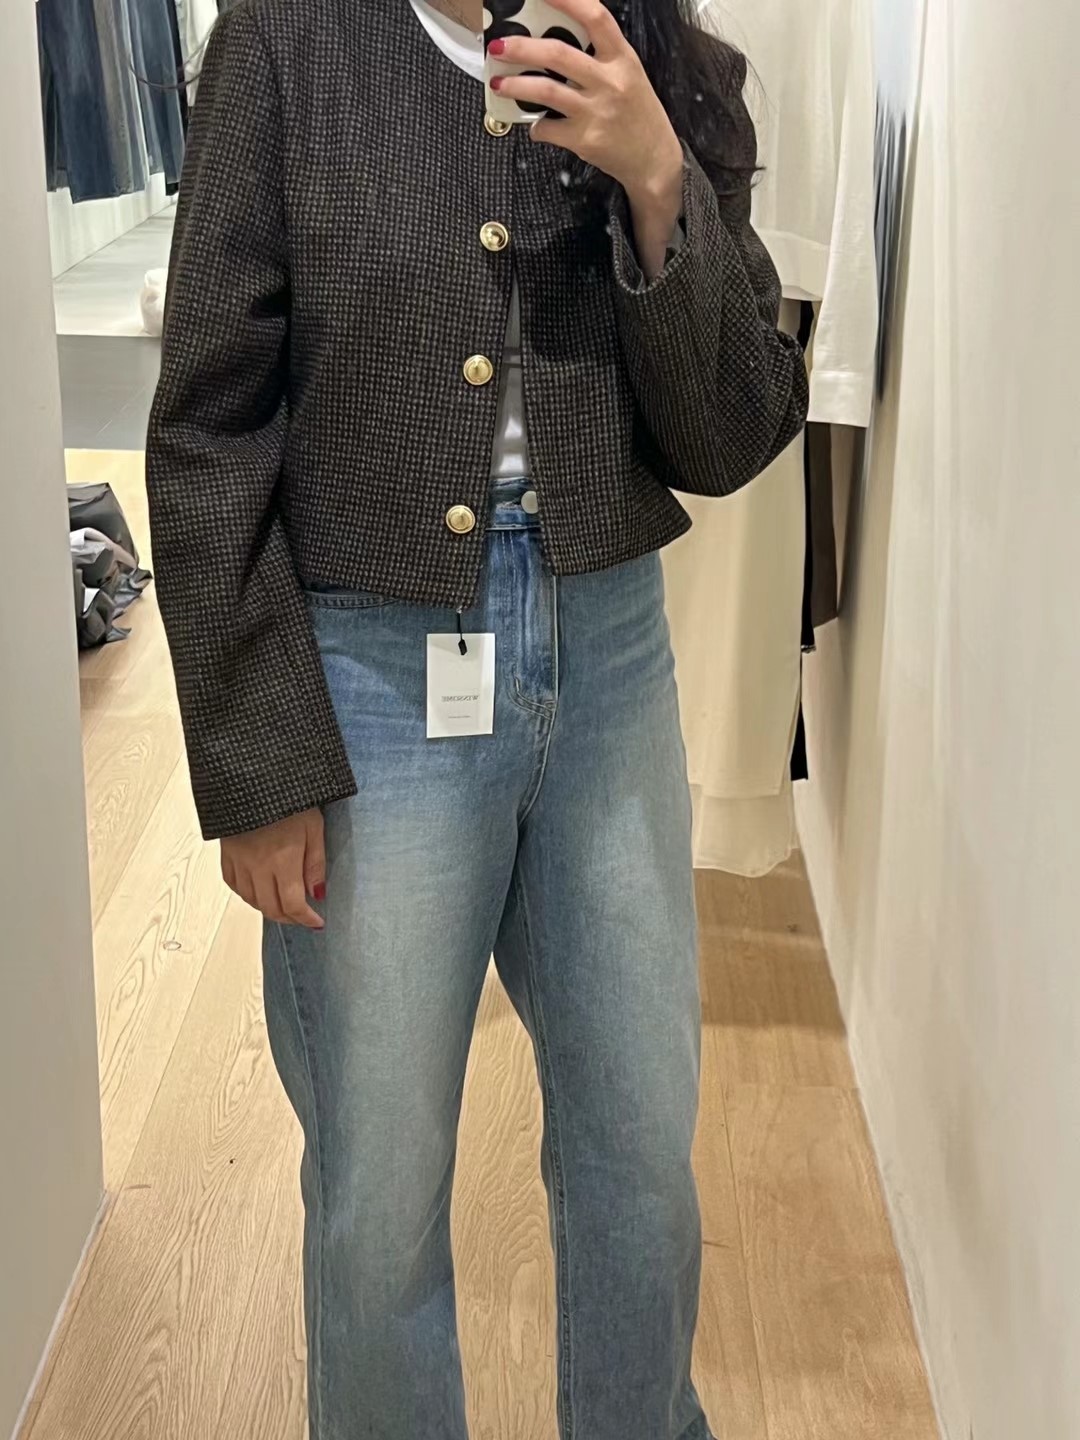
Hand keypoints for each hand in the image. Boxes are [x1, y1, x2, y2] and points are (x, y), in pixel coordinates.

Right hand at [221, 807, 325, 928]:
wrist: (253, 776)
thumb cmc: (291, 799)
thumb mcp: (314, 827)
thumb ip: (316, 864)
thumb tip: (317, 895)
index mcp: (282, 860)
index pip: (293, 904)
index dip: (306, 919)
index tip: (317, 923)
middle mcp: (258, 866)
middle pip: (271, 908)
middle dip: (290, 918)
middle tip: (303, 917)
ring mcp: (239, 861)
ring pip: (251, 900)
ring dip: (269, 908)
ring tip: (284, 904)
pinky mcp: (226, 853)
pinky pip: (234, 885)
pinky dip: (248, 894)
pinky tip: (260, 890)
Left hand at [489, 0, 683, 216]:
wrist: (653, 159)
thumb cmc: (637, 113)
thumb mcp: (627, 73)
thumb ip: (599, 55)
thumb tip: (555, 40)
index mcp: (622, 58)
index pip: (595, 17)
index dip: (567, 0)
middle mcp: (609, 81)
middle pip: (558, 54)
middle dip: (521, 47)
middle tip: (498, 46)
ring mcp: (596, 112)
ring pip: (546, 90)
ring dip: (516, 85)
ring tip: (499, 83)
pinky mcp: (585, 140)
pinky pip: (548, 128)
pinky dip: (535, 127)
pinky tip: (535, 125)